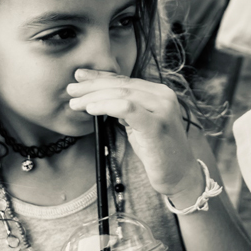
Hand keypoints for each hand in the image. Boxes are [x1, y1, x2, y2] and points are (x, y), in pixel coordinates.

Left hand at [67, 69, 202, 199]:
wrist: (179, 175)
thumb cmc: (157, 150)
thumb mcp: (140, 124)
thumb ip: (127, 107)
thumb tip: (101, 96)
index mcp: (159, 92)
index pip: (125, 79)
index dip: (100, 76)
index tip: (79, 76)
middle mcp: (164, 96)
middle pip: (121, 85)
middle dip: (92, 86)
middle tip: (71, 90)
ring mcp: (163, 109)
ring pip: (122, 94)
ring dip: (94, 97)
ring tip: (75, 103)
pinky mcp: (157, 125)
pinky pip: (128, 108)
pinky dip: (107, 106)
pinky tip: (92, 109)